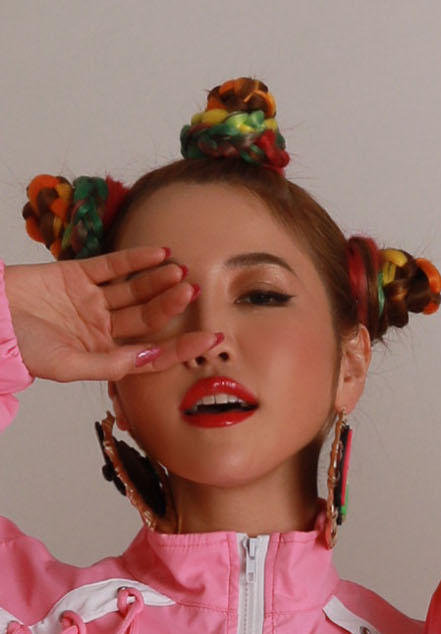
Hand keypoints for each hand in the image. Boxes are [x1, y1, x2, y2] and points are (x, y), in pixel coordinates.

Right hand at [5, 249, 217, 380]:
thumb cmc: (20, 348)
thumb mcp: (67, 365)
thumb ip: (110, 364)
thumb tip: (150, 359)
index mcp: (106, 355)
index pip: (154, 353)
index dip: (183, 347)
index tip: (211, 339)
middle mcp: (104, 329)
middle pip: (147, 317)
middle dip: (171, 306)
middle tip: (192, 292)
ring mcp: (92, 301)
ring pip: (134, 291)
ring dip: (158, 281)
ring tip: (180, 271)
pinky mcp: (76, 275)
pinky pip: (112, 266)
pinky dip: (135, 259)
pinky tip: (159, 253)